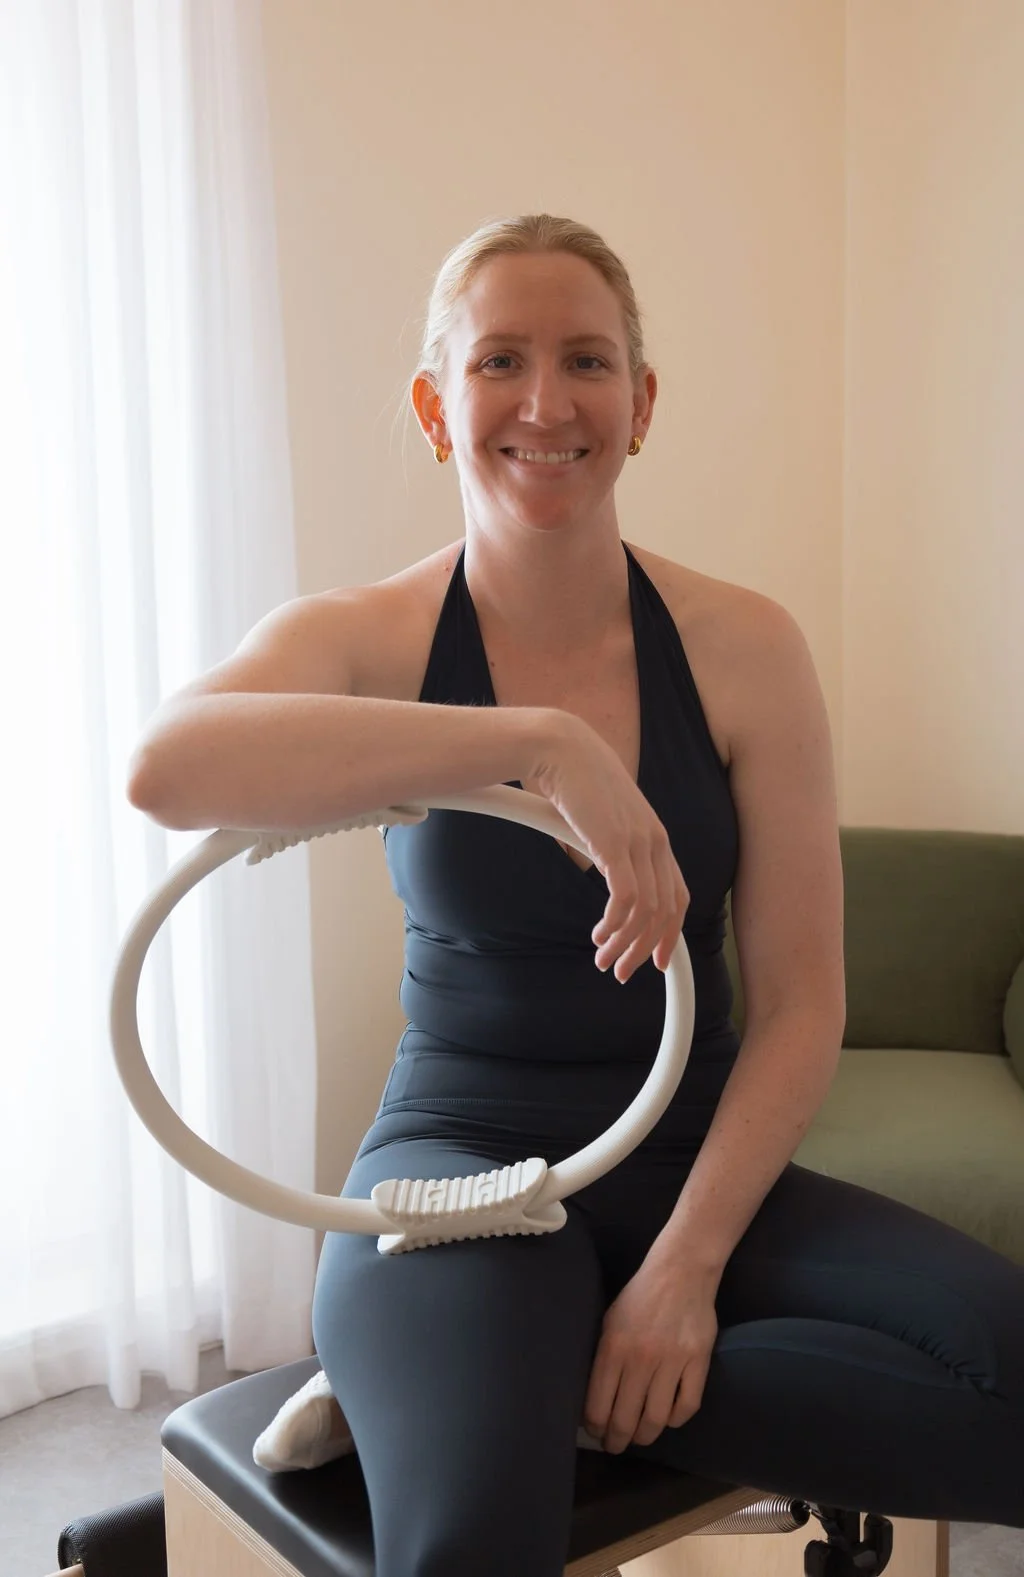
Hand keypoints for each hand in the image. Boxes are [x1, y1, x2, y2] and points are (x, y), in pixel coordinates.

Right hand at [533, 713, 688, 982]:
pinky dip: (615, 925)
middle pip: (666, 910)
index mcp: (655, 836)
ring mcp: (638, 842)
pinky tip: (599, 935)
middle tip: (624, 971)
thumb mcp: (601, 817)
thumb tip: (603, 867)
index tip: (654, 958)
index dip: (669, 932)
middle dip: (646, 948)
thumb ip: (610, 843)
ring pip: (646, 911)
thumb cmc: (573, 778)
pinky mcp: (616, 844)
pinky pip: (626, 900)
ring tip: (604, 960)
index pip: (677, 895)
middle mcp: (654, 841)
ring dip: (625, 943)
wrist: (558, 747)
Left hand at [583, 1250, 718, 1453]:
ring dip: (645, 1436)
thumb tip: (595, 1399)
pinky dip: (674, 1420)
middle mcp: (640, 1358)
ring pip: (655, 1419)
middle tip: (615, 1445)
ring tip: (640, 1438)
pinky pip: (686, 1407)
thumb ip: (604, 1359)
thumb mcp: (609, 1321)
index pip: (598, 1405)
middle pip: (626, 1419)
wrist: (680, 1271)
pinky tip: (666, 1418)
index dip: (595, 1427)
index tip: (596, 1432)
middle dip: (617, 1440)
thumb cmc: (639, 1296)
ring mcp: (672, 1361)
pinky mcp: (698, 1362)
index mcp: (613, 1347)